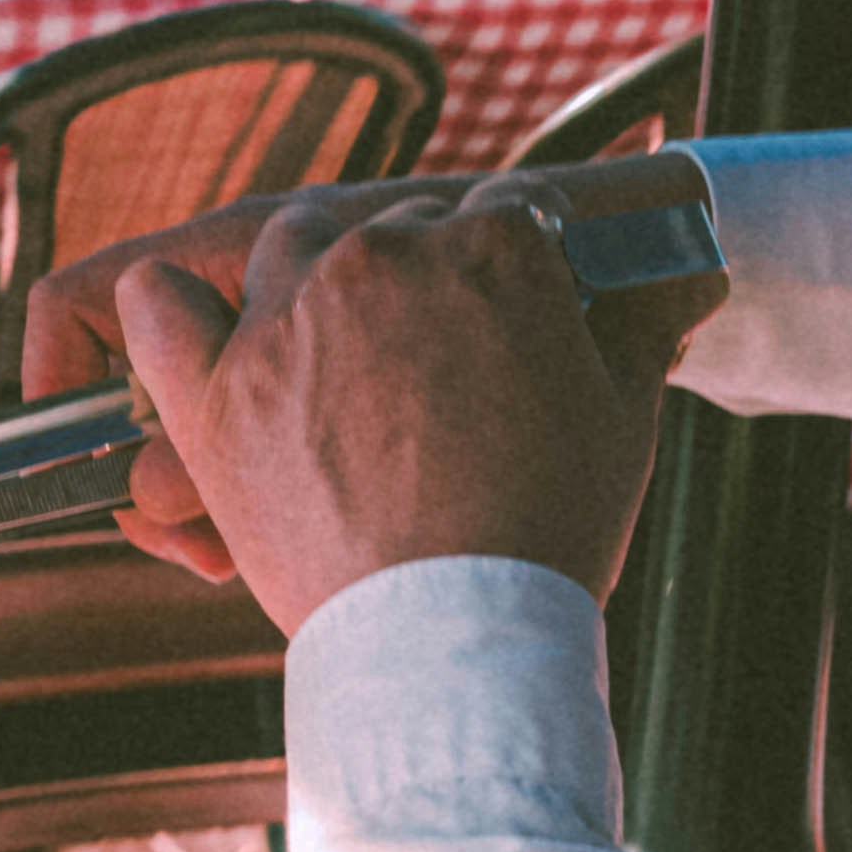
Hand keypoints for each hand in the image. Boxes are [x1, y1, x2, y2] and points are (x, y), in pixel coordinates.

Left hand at [33, 170, 706, 631]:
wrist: (454, 635)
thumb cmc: (547, 529)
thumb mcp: (623, 416)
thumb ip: (642, 321)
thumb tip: (692, 268)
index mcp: (493, 249)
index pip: (500, 216)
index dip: (512, 269)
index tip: (510, 320)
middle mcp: (382, 258)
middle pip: (400, 228)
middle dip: (424, 282)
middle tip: (438, 362)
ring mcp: (290, 316)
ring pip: (291, 246)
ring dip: (317, 279)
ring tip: (342, 353)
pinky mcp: (215, 389)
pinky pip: (160, 304)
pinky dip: (171, 305)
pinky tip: (197, 326)